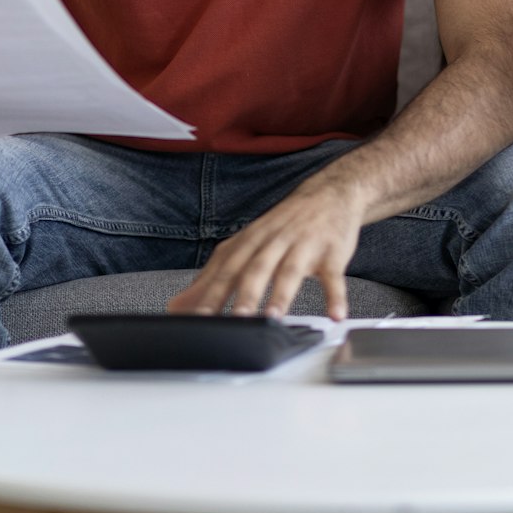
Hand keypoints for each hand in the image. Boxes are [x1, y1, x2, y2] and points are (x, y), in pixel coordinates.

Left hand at [166, 181, 367, 320]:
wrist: (330, 193)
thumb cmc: (283, 226)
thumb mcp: (245, 245)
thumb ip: (212, 278)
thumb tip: (177, 306)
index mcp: (250, 242)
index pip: (226, 270)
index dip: (211, 294)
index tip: (198, 318)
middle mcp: (274, 242)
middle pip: (256, 269)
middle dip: (245, 295)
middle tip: (237, 319)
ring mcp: (303, 246)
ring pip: (290, 271)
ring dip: (282, 295)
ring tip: (275, 318)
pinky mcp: (331, 253)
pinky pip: (333, 277)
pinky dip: (335, 296)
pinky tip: (335, 316)